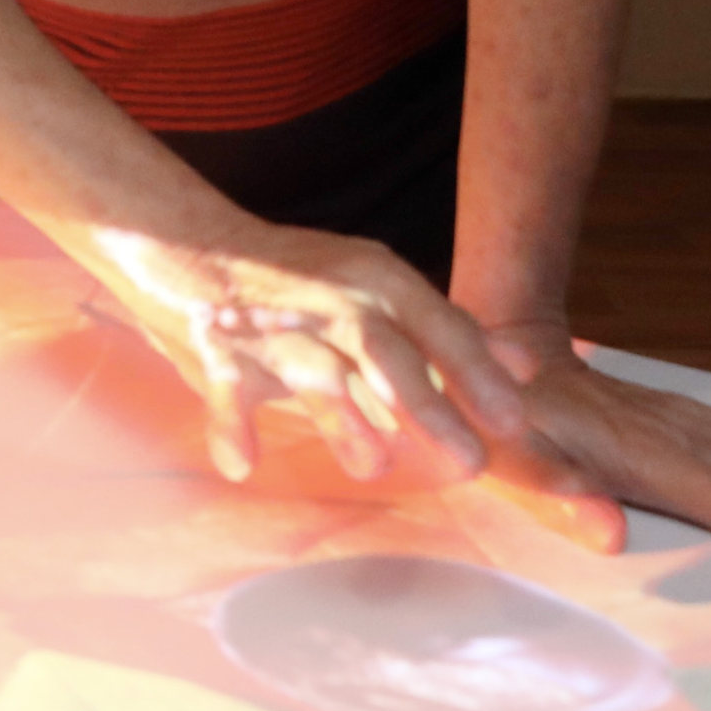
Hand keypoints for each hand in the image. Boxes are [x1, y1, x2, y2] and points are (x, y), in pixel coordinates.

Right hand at [72, 214, 544, 489]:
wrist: (185, 244)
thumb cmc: (296, 280)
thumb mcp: (378, 290)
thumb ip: (449, 331)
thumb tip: (525, 366)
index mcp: (376, 281)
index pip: (438, 327)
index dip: (476, 374)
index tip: (514, 423)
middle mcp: (329, 299)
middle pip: (385, 352)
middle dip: (428, 406)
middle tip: (468, 464)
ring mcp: (271, 326)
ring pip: (314, 371)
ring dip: (343, 418)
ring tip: (371, 467)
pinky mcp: (216, 349)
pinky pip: (226, 390)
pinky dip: (232, 425)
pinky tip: (241, 464)